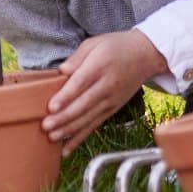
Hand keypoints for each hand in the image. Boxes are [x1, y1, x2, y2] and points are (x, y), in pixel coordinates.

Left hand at [42, 29, 166, 154]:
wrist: (146, 55)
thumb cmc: (117, 47)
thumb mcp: (96, 43)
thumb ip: (78, 57)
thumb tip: (62, 71)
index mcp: (101, 65)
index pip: (82, 82)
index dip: (66, 96)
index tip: (51, 107)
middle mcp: (108, 84)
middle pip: (84, 104)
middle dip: (64, 117)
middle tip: (46, 126)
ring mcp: (112, 99)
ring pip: (88, 118)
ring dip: (70, 129)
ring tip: (52, 137)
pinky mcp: (113, 109)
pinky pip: (95, 125)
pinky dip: (80, 138)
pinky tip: (66, 149)